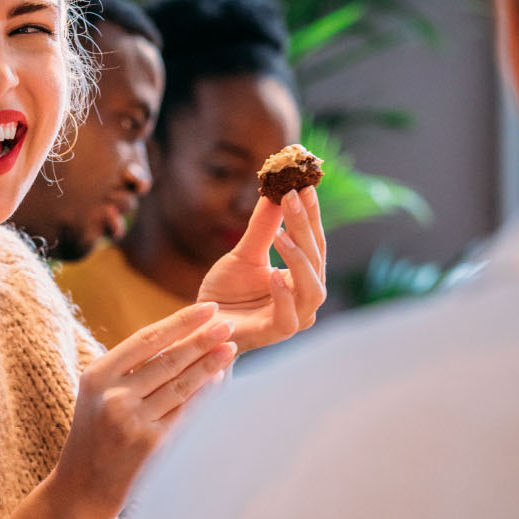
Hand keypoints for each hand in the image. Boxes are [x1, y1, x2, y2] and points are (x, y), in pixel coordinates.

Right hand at [53, 303, 236, 518]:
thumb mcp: (98, 392)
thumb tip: (180, 337)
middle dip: (201, 340)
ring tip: (230, 348)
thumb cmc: (95, 433)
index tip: (207, 309)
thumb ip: (130, 367)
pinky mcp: (152, 446)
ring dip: (209, 365)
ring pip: (181, 386)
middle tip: (227, 324)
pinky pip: (186, 414)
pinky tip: (221, 383)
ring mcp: (133, 422)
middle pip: (168, 360)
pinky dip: (206, 396)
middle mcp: (114, 397)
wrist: (83, 487)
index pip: (146, 339)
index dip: (180, 322)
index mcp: (97, 375)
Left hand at [197, 187, 325, 352]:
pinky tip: (273, 274)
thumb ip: (263, 227)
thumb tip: (275, 190)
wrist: (202, 325)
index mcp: (302, 277)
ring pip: (312, 289)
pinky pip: (289, 317)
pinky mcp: (275, 334)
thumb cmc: (227, 292)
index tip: (305, 184)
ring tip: (282, 234)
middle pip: (316, 259)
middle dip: (305, 226)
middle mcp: (304, 297)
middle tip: (293, 196)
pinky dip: (283, 295)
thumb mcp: (244, 254)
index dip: (311, 213)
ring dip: (299, 259)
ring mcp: (294, 318)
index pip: (314, 241)